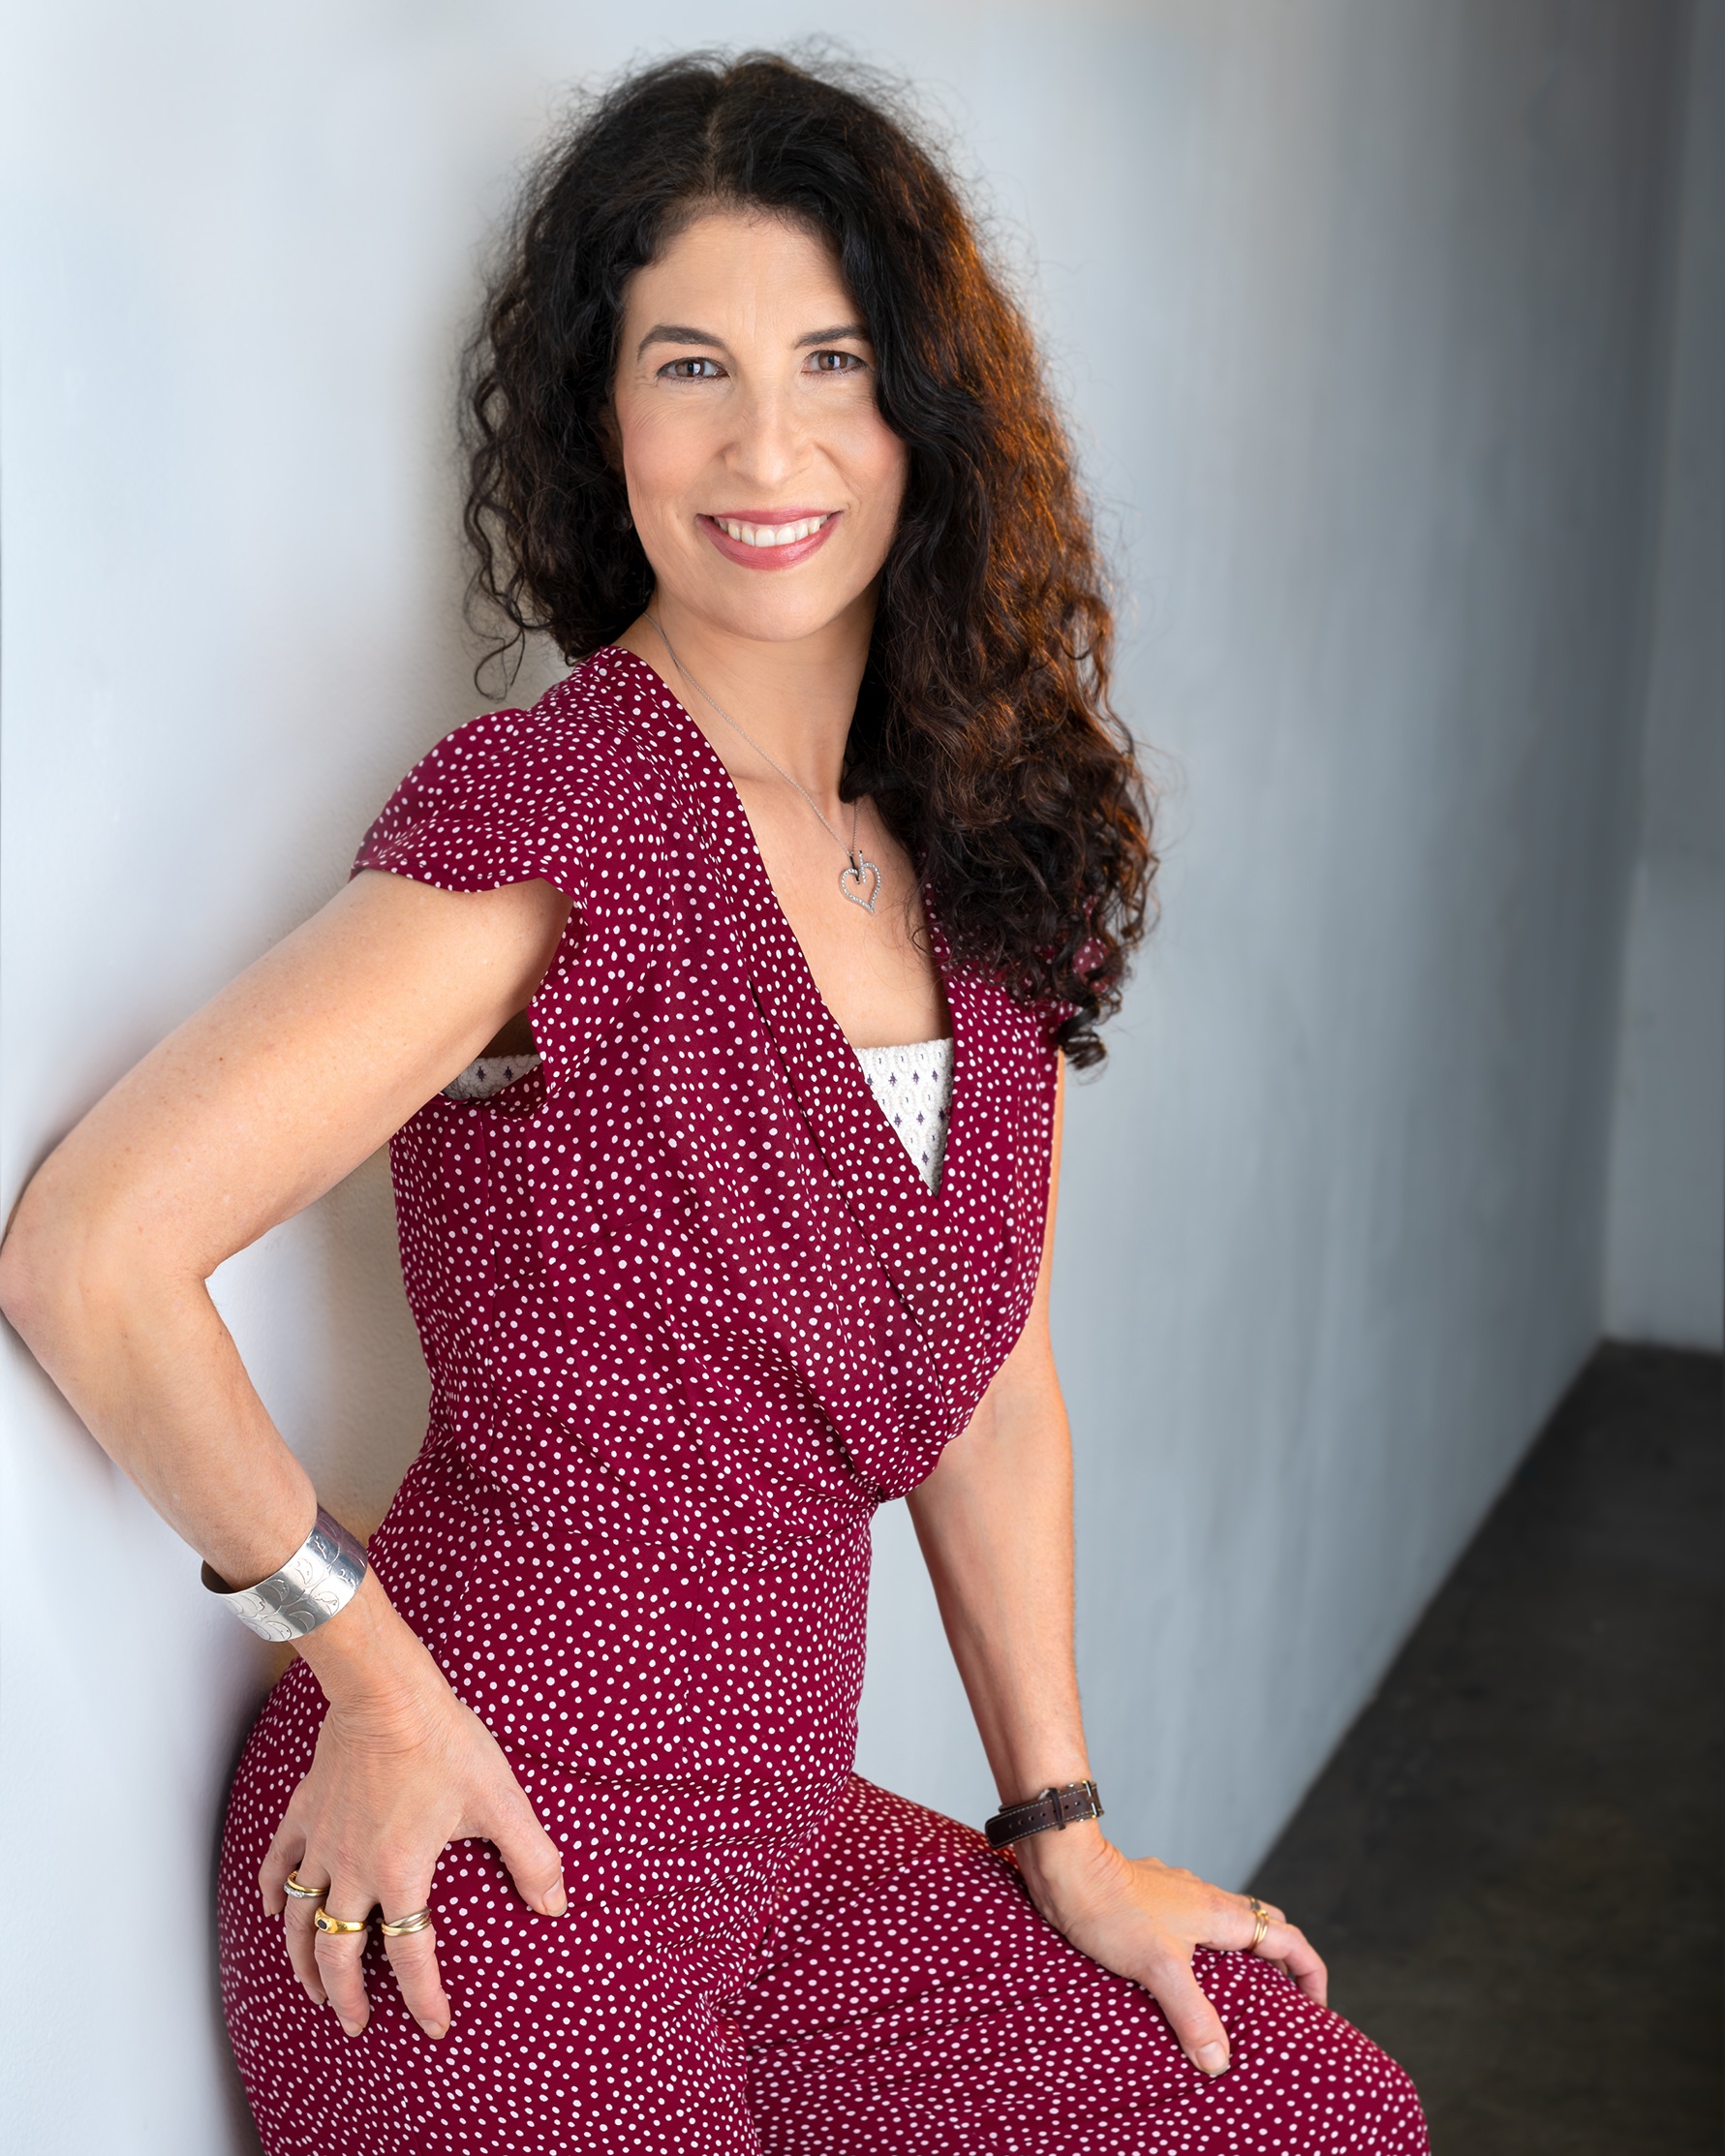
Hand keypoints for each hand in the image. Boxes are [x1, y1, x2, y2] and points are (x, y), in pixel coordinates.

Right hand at [258, 1662, 565, 2041]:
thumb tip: (555, 1904)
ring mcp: (323, 1841)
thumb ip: (531, 1857)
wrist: (387, 1694)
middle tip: (354, 2023)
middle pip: (338, 1951)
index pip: (410, 1955)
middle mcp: (353, 1869)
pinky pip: (280, 1862)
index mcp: (400, 1874)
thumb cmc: (445, 1743)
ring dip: (302, 1959)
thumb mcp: (500, 1801)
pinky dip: (275, 1890)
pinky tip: (275, 1910)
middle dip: (346, 1995)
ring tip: (312, 1989)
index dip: (423, 1997)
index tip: (433, 2026)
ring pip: (300, 1918)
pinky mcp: (305, 1811)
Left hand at [1012, 1824, 1325, 2075]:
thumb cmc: (1111, 1909)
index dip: (1310, 1973)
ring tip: (1227, 1996)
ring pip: (1223, 1923)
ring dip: (1236, 1955)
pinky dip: (1198, 1947)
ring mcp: (1176, 1892)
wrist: (1065, 1865)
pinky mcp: (1149, 1892)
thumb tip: (1218, 2062)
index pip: (1287, 1938)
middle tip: (1277, 2006)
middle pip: (1262, 1926)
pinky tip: (1174, 1970)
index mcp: (1220, 1913)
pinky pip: (1189, 1920)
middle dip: (1278, 1965)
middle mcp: (1205, 1897)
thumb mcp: (1158, 1969)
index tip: (1317, 2008)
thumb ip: (1192, 2015)